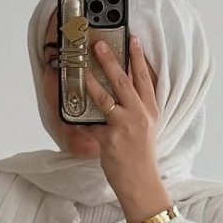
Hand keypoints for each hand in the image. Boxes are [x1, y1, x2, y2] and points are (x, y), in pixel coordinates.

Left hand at [83, 35, 163, 204]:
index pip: (144, 78)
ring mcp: (124, 127)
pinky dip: (81, 118)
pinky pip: (90, 124)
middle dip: (110, 60)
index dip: (138, 57)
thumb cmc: (142, 157)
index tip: (132, 39)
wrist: (141, 183)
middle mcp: (139, 115)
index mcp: (150, 110)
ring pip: (104, 98)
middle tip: (99, 45)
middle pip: (123, 81)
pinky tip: (73, 108)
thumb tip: (120, 91)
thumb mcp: (148, 128)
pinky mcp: (109, 140)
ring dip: (90, 81)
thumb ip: (137, 109)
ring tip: (81, 69)